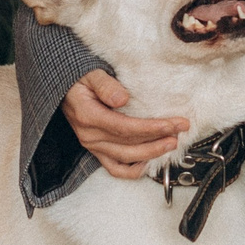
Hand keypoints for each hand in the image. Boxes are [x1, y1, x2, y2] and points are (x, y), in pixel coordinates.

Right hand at [61, 71, 186, 178]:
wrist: (64, 88)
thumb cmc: (79, 79)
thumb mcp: (90, 74)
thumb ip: (105, 85)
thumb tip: (122, 99)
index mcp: (88, 116)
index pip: (125, 127)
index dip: (152, 128)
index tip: (173, 124)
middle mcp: (89, 135)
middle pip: (129, 144)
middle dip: (158, 140)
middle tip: (180, 132)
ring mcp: (93, 146)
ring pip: (125, 158)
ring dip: (151, 154)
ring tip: (171, 144)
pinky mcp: (97, 150)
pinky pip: (115, 168)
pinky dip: (133, 170)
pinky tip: (149, 162)